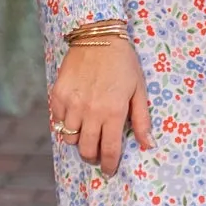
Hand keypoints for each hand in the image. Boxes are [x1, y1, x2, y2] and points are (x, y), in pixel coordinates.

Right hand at [49, 36, 151, 175]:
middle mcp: (90, 111)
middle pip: (86, 149)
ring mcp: (71, 104)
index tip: (109, 170)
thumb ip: (141, 119)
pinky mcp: (57, 95)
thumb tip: (148, 145)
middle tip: (97, 154)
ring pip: (69, 138)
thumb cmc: (123, 62)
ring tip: (86, 135)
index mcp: (113, 112)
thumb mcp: (139, 89)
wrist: (97, 35)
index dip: (109, 165)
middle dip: (92, 157)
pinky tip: (74, 119)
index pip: (109, 150)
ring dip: (78, 141)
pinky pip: (57, 121)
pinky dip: (64, 125)